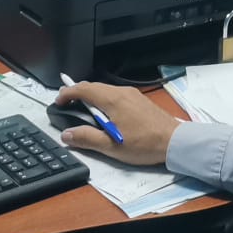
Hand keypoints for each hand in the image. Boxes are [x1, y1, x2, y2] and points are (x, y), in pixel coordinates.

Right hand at [56, 82, 180, 165]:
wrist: (174, 141)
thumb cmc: (144, 144)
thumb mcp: (111, 146)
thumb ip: (86, 138)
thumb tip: (66, 134)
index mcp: (112, 100)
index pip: (83, 89)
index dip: (67, 93)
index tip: (58, 101)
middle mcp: (122, 92)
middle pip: (93, 87)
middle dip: (77, 93)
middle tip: (67, 104)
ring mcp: (132, 95)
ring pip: (105, 90)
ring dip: (91, 97)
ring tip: (83, 110)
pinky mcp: (139, 100)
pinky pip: (116, 94)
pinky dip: (104, 100)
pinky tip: (105, 114)